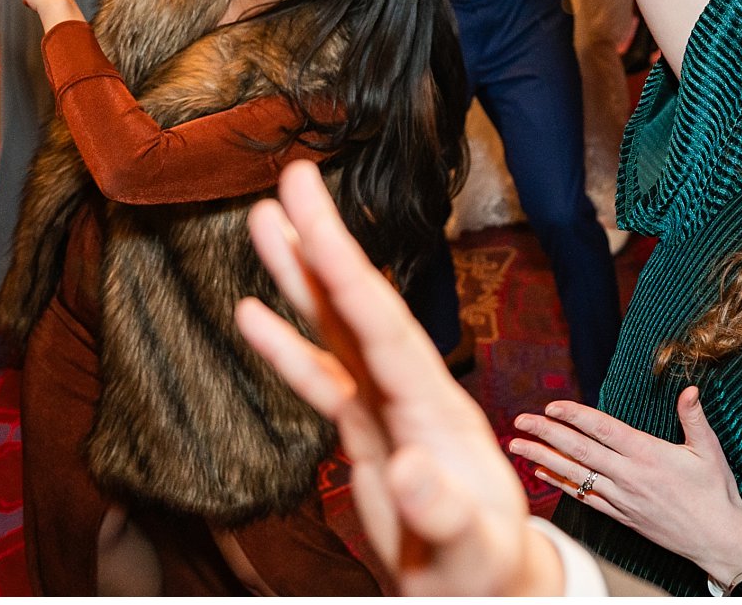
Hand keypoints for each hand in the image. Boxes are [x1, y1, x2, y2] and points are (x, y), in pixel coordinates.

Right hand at [237, 161, 561, 596]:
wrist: (489, 590)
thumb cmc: (486, 573)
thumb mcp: (468, 549)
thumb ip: (440, 508)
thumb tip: (405, 467)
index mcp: (436, 409)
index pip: (383, 325)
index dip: (346, 270)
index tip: (314, 217)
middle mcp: (411, 393)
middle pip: (359, 305)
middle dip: (324, 243)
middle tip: (291, 178)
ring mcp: (387, 408)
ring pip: (336, 328)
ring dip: (302, 275)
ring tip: (264, 219)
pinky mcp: (365, 433)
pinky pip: (320, 378)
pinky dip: (286, 345)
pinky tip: (252, 312)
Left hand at [512, 388, 741, 587]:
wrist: (716, 539)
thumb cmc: (715, 492)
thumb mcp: (709, 450)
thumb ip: (694, 418)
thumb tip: (689, 389)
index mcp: (648, 454)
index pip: (602, 429)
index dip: (574, 416)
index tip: (551, 407)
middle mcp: (629, 476)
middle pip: (579, 450)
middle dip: (546, 434)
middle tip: (520, 421)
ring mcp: (622, 498)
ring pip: (575, 474)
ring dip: (543, 459)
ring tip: (517, 447)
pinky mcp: (621, 515)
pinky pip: (584, 498)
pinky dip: (561, 484)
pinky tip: (543, 475)